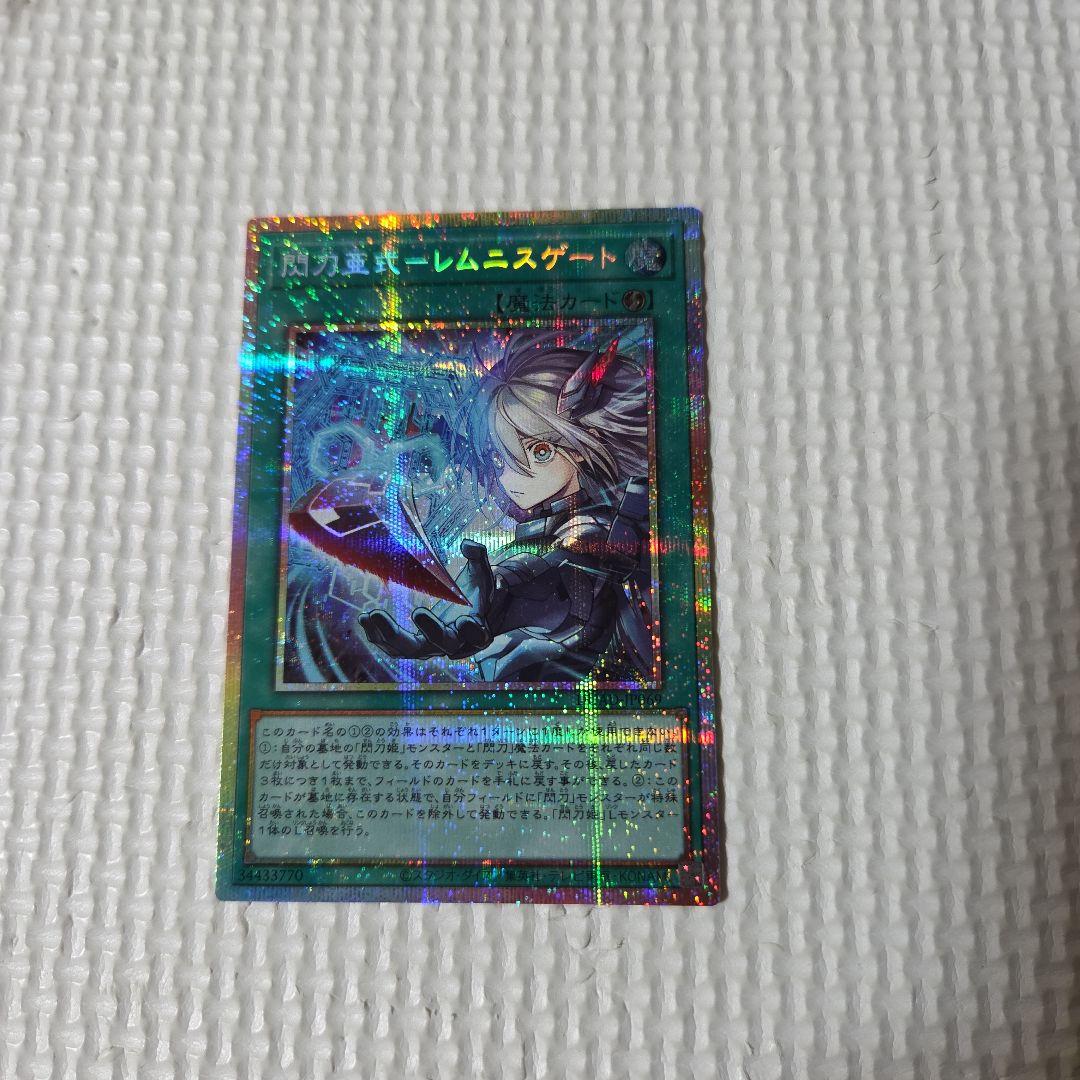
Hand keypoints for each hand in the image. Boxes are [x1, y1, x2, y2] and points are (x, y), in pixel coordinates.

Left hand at [360, 540, 498, 660]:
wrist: (464, 614)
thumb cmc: (472, 592)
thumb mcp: (479, 572)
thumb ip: (477, 557)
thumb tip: (467, 544)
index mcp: (475, 627)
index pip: (478, 635)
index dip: (473, 631)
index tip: (466, 619)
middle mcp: (452, 643)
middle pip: (441, 643)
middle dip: (430, 629)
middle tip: (417, 611)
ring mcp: (429, 647)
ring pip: (409, 649)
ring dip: (390, 635)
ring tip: (373, 615)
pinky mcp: (410, 646)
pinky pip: (392, 646)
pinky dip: (377, 635)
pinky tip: (365, 619)